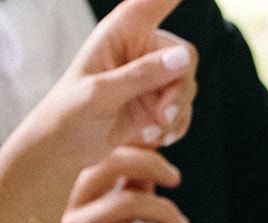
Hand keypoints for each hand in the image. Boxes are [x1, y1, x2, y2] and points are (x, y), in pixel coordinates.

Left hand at [13, 0, 195, 170]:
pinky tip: (153, 135)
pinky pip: (185, 109)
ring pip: (187, 87)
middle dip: (179, 90)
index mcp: (118, 34)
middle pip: (184, 57)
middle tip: (163, 114)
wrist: (66, 148)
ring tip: (152, 130)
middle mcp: (138, 51)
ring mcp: (149, 77)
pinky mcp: (156, 102)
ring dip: (177, 114)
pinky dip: (175, 126)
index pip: (150, 5)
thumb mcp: (101, 93)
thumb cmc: (70, 114)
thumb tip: (183, 58)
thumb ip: (142, 74)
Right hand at [18, 148, 187, 222]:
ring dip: (164, 211)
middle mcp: (67, 206)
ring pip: (124, 203)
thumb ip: (125, 198)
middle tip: (176, 179)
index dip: (137, 149)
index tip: (166, 161)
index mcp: (74, 194)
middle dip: (150, 165)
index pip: (102, 155)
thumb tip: (150, 172)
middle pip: (108, 165)